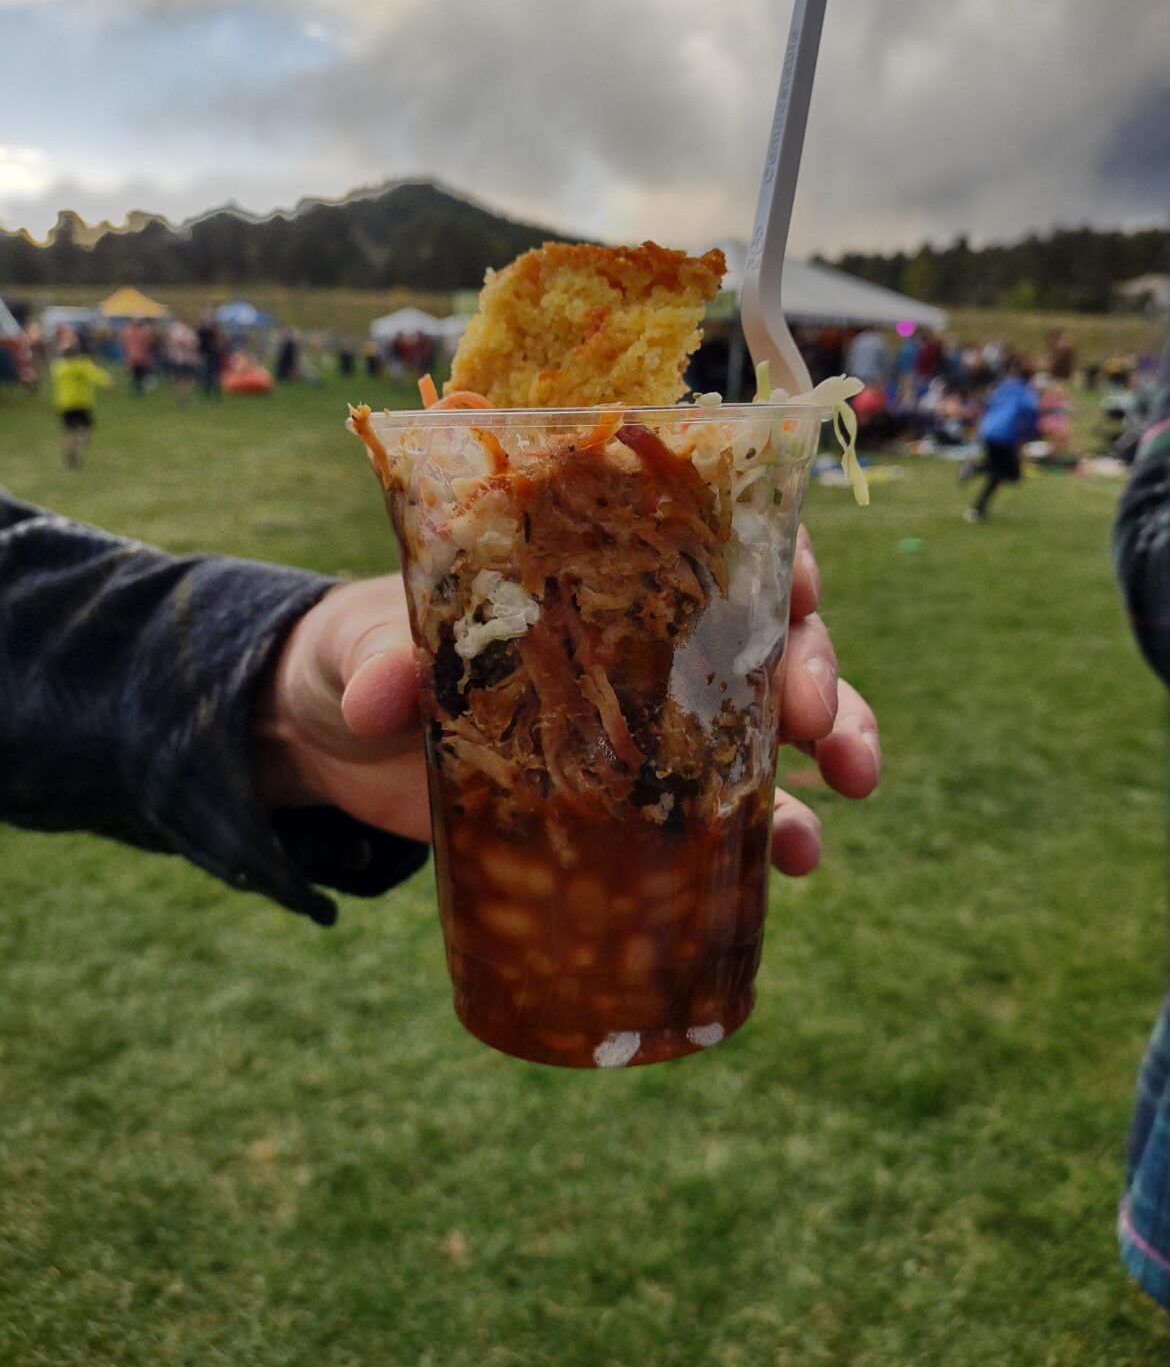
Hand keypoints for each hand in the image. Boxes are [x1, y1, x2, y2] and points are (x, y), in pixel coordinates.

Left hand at [256, 523, 880, 873]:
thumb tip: (387, 699)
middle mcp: (643, 631)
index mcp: (591, 564)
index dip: (768, 551)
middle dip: (817, 664)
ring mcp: (650, 713)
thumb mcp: (363, 645)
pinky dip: (777, 826)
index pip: (705, 533)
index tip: (796, 590)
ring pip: (774, 712)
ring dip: (832, 736)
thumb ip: (382, 659)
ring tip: (849, 785)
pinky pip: (732, 805)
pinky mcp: (637, 794)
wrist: (338, 741)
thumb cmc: (360, 652)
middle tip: (822, 721)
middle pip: (765, 627)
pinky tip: (796, 858)